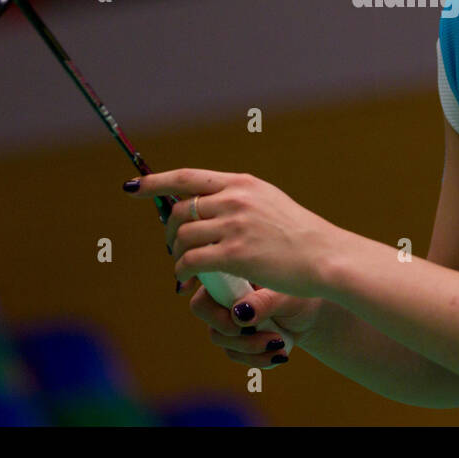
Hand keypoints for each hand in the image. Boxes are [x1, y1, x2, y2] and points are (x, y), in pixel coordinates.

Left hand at [128, 168, 342, 299]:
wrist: (325, 256)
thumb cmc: (300, 235)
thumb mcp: (270, 203)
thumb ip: (239, 200)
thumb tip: (207, 204)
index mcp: (242, 184)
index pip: (188, 178)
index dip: (156, 182)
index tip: (133, 188)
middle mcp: (235, 199)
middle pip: (181, 210)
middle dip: (169, 230)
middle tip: (173, 247)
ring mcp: (235, 226)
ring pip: (183, 236)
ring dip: (176, 253)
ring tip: (182, 267)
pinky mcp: (236, 254)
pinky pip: (192, 261)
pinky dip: (183, 271)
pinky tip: (186, 279)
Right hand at [181, 278, 324, 368]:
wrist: (311, 316)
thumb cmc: (299, 295)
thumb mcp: (287, 297)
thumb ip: (264, 302)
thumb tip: (238, 313)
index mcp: (233, 270)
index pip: (204, 274)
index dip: (197, 285)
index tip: (225, 309)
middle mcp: (224, 292)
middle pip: (201, 308)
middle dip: (226, 324)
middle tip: (249, 329)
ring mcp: (226, 317)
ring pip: (219, 336)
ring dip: (249, 345)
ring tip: (278, 342)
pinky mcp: (235, 339)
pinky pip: (234, 353)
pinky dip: (257, 358)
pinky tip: (280, 354)